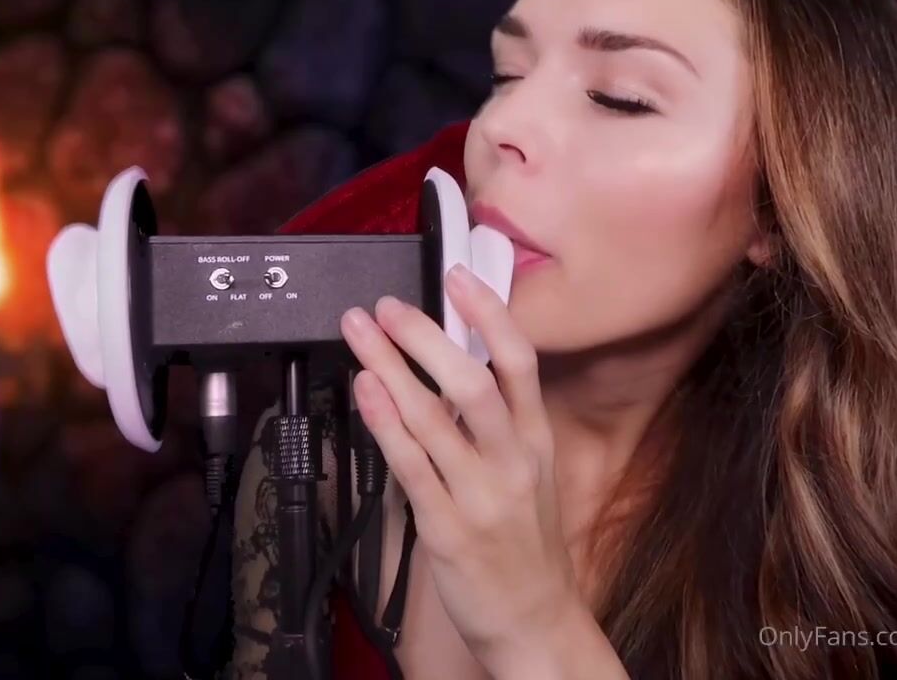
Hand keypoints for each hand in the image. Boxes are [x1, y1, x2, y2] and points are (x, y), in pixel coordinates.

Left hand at [339, 263, 582, 669]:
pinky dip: (384, 422)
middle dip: (425, 335)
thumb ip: (498, 422)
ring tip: (360, 334)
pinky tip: (365, 391)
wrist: (534, 619)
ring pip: (434, 417)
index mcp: (536, 441)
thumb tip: (451, 365)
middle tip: (388, 305)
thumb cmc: (526, 544)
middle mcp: (513, 462)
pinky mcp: (446, 527)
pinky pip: (410, 465)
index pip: (520, 361)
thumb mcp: (532, 474)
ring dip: (390, 367)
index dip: (488, 312)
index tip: (457, 276)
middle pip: (472, 380)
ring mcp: (480, 495)